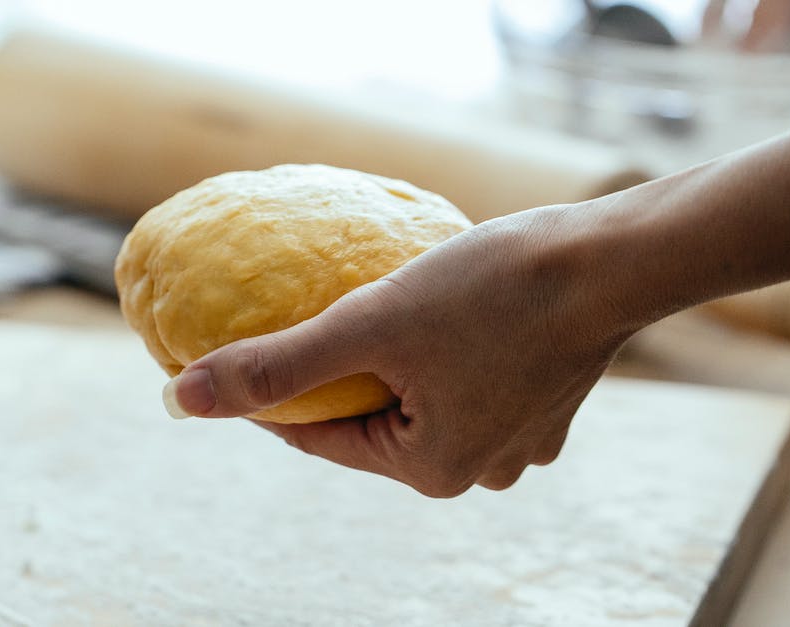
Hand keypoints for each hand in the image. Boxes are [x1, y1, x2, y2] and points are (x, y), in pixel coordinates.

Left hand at [165, 206, 633, 496]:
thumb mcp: (365, 325)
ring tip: (368, 307)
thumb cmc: (489, 291)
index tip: (236, 351)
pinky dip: (436, 353)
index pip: (316, 435)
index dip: (271, 392)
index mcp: (429, 470)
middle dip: (336, 374)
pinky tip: (428, 312)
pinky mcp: (542, 402)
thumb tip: (180, 400)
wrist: (608, 259)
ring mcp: (516, 440)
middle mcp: (478, 470)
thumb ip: (274, 365)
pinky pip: (462, 381)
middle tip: (306, 315)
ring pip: (417, 399)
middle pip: (370, 420)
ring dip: (389, 360)